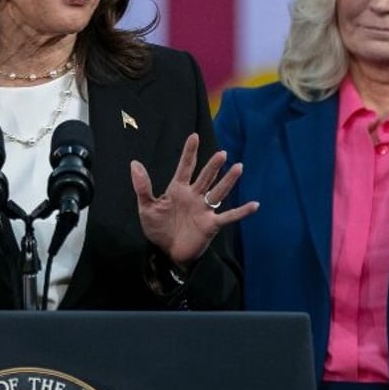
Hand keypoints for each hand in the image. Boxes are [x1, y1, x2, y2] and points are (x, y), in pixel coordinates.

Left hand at [130, 133, 258, 268]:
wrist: (166, 253)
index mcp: (178, 189)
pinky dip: (242, 211)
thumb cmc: (158, 229)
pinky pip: (229, 216)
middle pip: (205, 176)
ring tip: (238, 167)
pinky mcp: (211, 224)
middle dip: (213, 166)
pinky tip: (254, 205)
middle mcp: (194, 196)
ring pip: (219, 191)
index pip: (185, 167)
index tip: (194, 136)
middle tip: (221, 153)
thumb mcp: (146, 207)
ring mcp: (204, 209)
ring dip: (229, 181)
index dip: (189, 152)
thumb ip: (143, 186)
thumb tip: (134, 163)